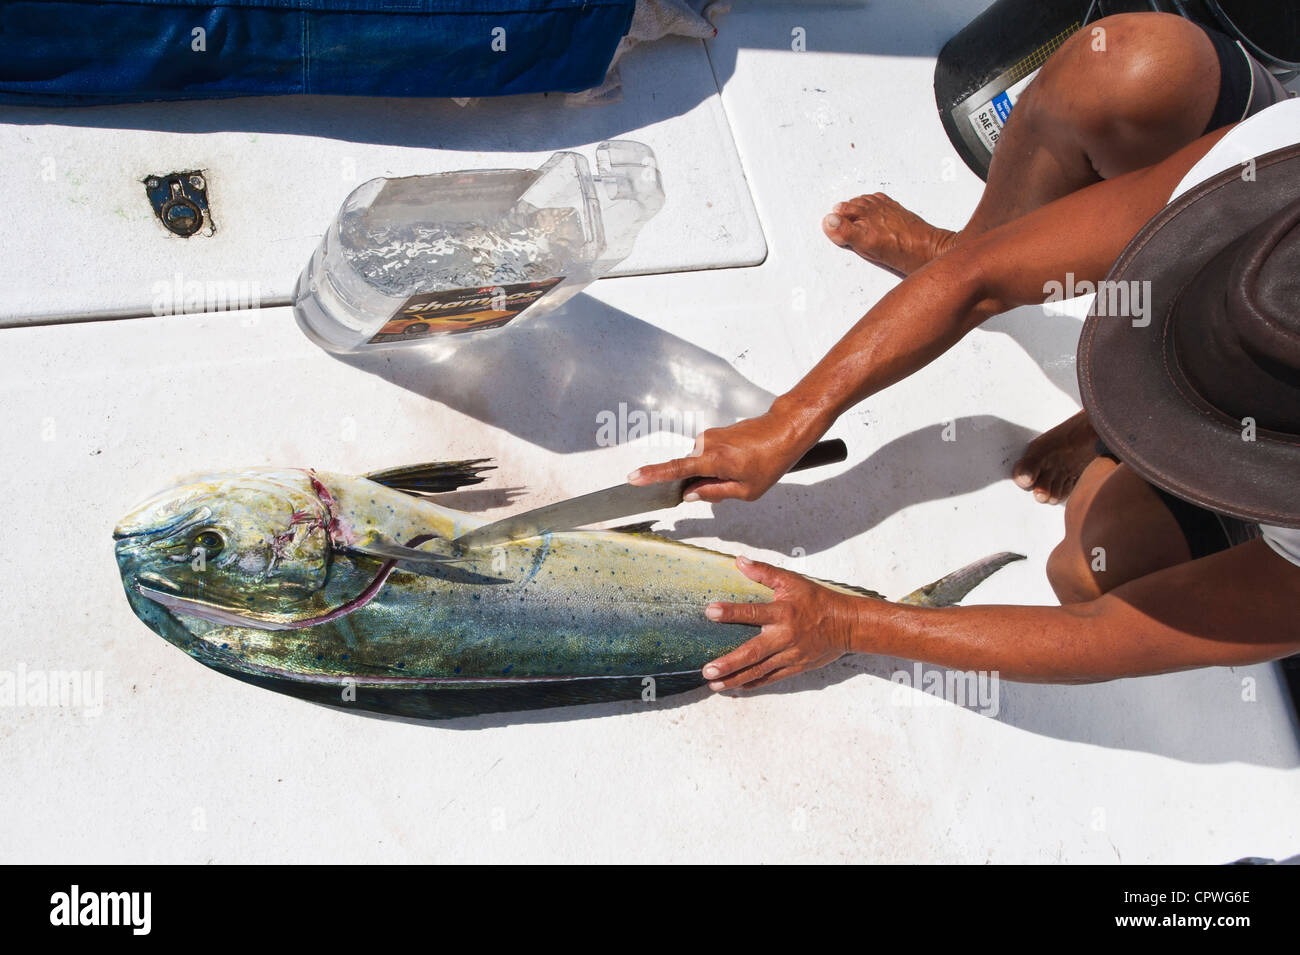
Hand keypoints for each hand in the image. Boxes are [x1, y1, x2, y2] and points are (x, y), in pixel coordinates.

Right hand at [627, 409, 815, 503]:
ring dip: (714, 473)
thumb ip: (714, 493)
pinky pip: (707, 455)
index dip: (652, 475)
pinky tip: (740, 463)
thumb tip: (691, 494)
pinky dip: (718, 464)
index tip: (632, 478)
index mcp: (714, 459)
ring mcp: (710, 436)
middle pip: (690, 472)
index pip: (675, 469)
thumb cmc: (772, 459)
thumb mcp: (747, 490)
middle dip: (703, 484)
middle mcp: (706, 444)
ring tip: (742, 471)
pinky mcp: (715, 433)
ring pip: (700, 464)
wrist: (785, 429)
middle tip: (733, 485)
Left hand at [702, 556, 861, 689]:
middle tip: (708, 670)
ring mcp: (790, 655)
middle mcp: (785, 636)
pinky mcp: (795, 667)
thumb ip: (764, 572)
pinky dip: (753, 684)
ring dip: (736, 679)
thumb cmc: (816, 600)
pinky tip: (736, 687)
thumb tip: (740, 562)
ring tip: (714, 684)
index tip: (710, 612)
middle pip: (753, 652)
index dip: (731, 612)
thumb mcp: (792, 581)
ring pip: (759, 671)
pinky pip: (771, 679)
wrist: (846, 625)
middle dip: (730, 663)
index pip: (753, 612)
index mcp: (783, 613)